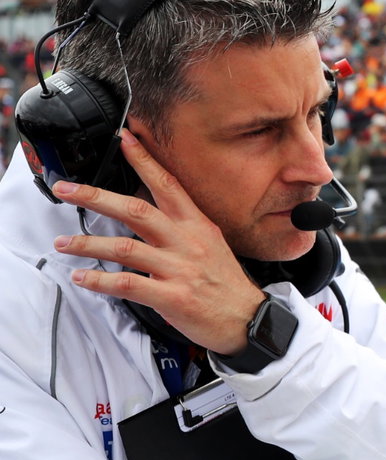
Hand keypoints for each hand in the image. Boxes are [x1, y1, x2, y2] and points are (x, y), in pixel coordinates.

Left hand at [50, 131, 262, 354]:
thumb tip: (146, 214)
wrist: (249, 320)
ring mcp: (180, 269)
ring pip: (125, 248)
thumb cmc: (226, 285)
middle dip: (96, 196)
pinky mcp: (173, 297)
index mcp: (197, 226)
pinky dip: (100, 280)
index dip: (145, 161)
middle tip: (67, 190)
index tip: (124, 139)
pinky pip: (129, 284)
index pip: (168, 185)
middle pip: (137, 210)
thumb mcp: (211, 245)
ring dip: (87, 243)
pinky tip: (82, 277)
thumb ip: (180, 229)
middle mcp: (188, 242)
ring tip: (62, 242)